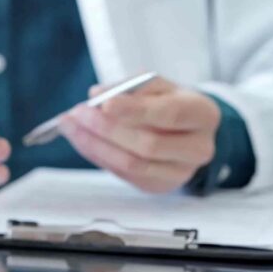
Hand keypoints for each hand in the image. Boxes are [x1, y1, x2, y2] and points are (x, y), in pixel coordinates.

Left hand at [59, 77, 219, 192]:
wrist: (189, 133)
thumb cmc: (172, 104)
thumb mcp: (158, 86)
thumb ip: (130, 86)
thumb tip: (97, 94)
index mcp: (202, 115)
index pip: (169, 115)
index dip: (135, 111)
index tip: (104, 103)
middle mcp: (197, 149)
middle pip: (148, 145)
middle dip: (107, 129)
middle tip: (78, 113)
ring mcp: (179, 172)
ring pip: (132, 164)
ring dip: (94, 145)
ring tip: (70, 125)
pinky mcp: (158, 186)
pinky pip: (122, 173)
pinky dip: (97, 155)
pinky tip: (81, 139)